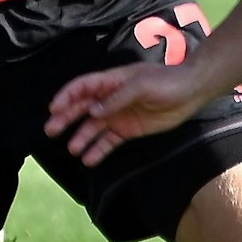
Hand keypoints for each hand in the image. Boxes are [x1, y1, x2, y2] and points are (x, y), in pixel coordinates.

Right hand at [45, 63, 208, 166]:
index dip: (66, 96)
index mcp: (111, 81)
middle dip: (66, 118)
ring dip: (81, 137)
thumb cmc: (166, 82)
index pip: (83, 87)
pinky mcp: (128, 130)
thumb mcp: (142, 85)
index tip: (54, 109)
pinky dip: (98, 150)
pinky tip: (88, 159)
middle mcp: (110, 98)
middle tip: (51, 131)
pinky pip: (109, 141)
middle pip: (83, 108)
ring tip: (72, 149)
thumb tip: (94, 111)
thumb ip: (117, 98)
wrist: (190, 93)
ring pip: (93, 127)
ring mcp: (119, 115)